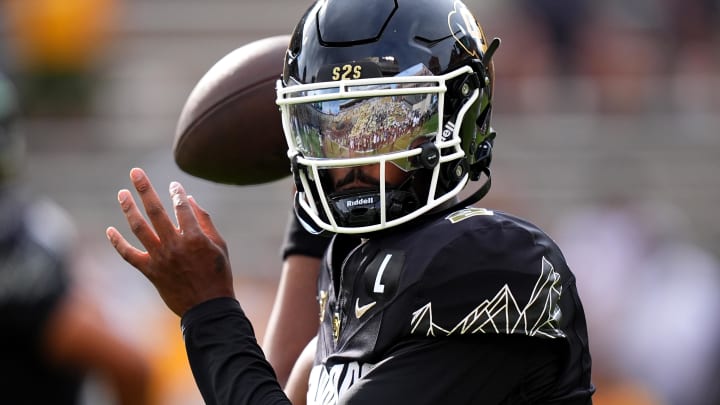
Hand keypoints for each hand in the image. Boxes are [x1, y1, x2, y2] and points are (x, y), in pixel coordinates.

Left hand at [106, 168, 234, 316]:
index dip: (177, 193)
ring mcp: (159, 258)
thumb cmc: (218, 274)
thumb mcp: (219, 245)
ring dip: (128, 209)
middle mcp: (174, 245)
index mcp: (194, 237)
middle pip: (155, 211)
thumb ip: (204, 221)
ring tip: (121, 193)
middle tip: (135, 172)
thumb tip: (189, 199)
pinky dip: (118, 243)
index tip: (173, 185)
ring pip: (139, 228)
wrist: (208, 308)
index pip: (181, 207)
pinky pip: (129, 255)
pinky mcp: (150, 271)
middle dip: (144, 189)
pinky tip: (110, 230)